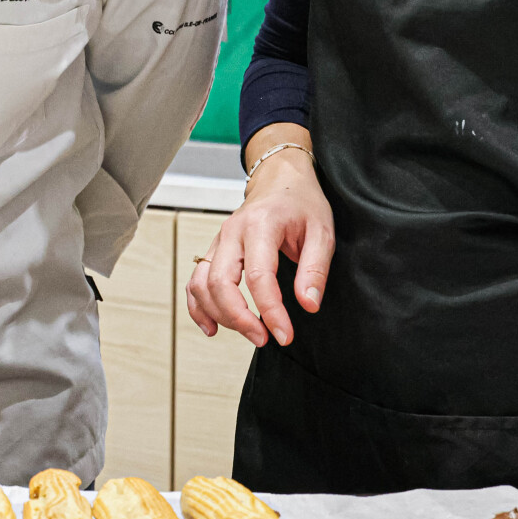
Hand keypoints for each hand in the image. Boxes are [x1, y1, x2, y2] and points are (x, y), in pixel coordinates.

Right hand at [184, 125, 334, 348]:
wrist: (280, 180)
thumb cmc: (301, 204)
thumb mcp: (322, 232)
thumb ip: (315, 269)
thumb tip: (308, 305)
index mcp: (260, 225)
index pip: (258, 276)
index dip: (270, 311)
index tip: (285, 335)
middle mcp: (232, 233)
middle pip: (220, 282)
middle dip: (239, 318)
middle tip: (264, 338)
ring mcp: (218, 241)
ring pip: (202, 284)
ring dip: (220, 315)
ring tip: (248, 332)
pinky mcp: (214, 251)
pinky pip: (195, 281)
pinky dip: (198, 307)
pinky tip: (213, 327)